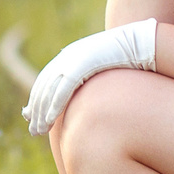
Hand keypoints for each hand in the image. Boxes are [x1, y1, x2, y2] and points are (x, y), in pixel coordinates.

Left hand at [24, 20, 156, 134]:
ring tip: (37, 131)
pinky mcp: (82, 65)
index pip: (47, 79)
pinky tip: (48, 121)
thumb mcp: (105, 67)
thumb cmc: (129, 58)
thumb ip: (92, 77)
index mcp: (71, 55)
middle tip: (33, 130)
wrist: (142, 42)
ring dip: (42, 113)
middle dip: (36, 110)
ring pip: (50, 90)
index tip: (31, 115)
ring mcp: (74, 60)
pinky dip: (54, 106)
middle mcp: (68, 56)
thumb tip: (90, 94)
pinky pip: (63, 89)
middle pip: (45, 87)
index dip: (38, 98)